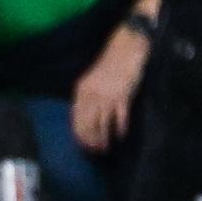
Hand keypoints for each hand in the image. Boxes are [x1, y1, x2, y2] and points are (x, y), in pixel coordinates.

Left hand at [72, 26, 147, 151]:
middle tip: (97, 151)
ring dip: (104, 138)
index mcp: (81, 91)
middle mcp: (92, 95)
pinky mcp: (123, 95)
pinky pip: (120, 117)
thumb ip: (87, 98)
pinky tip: (120, 135)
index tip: (83, 146)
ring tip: (106, 147)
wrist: (125, 49)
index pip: (77, 119)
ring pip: (102, 123)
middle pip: (88, 124)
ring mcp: (107, 96)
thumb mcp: (91, 82)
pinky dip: (120, 128)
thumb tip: (86, 120)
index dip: (80, 135)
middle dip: (91, 140)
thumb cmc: (109, 66)